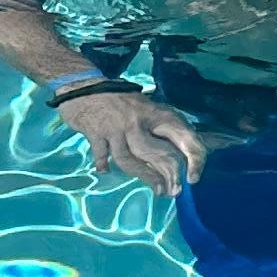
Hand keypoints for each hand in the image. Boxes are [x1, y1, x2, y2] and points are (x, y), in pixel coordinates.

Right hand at [60, 87, 205, 190]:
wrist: (83, 85)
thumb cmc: (119, 99)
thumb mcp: (145, 106)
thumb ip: (162, 127)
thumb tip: (190, 147)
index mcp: (155, 113)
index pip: (183, 135)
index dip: (194, 158)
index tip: (194, 177)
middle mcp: (138, 120)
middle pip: (158, 152)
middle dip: (170, 175)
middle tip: (176, 191)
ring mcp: (116, 128)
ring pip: (131, 159)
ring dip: (146, 176)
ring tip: (158, 191)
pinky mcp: (96, 133)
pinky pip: (102, 154)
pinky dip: (103, 163)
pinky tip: (105, 170)